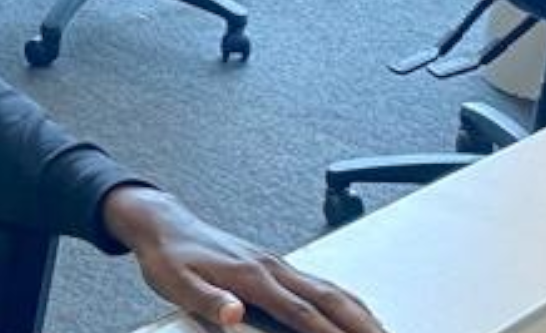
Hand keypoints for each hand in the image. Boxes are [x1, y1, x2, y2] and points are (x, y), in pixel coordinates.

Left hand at [103, 187, 387, 332]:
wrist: (163, 223)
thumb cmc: (169, 256)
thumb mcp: (176, 283)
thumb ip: (208, 302)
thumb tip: (233, 315)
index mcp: (252, 277)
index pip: (302, 314)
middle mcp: (271, 268)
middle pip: (329, 300)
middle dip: (361, 325)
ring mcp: (276, 264)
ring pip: (330, 288)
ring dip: (360, 312)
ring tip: (382, 331)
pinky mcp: (275, 264)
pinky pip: (320, 282)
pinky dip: (345, 299)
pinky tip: (354, 311)